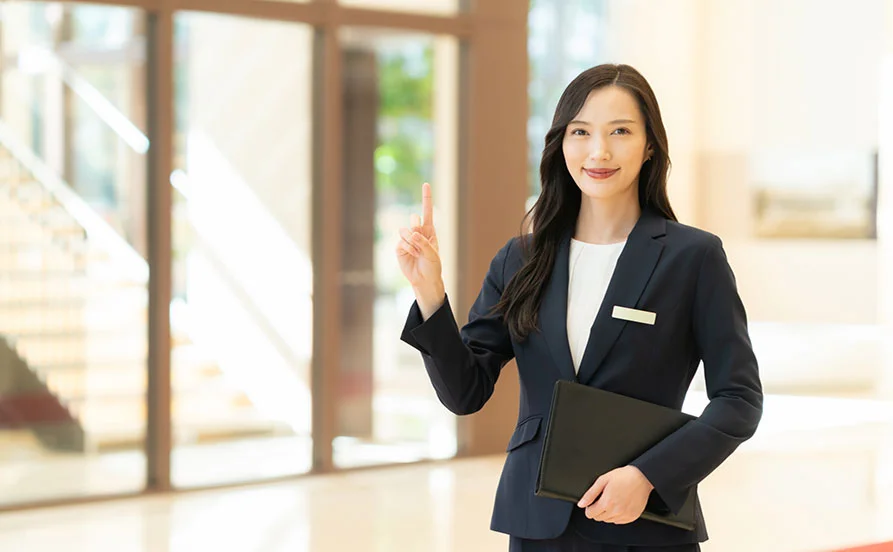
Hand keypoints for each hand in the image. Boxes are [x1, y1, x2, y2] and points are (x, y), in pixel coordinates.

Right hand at [396, 182, 443, 315]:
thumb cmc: (433, 266)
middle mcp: (418, 232)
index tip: (426, 184)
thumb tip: (413, 233)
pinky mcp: (400, 247)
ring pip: (405, 230)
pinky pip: (402, 241)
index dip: (426, 198)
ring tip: (417, 252)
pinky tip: (413, 255)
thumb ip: (424, 242)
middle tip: (420, 241)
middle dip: (417, 228)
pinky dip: (408, 248)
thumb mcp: (433, 254)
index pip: (427, 211)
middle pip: (414, 219)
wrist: (424, 279)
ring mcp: (408, 239)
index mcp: (429, 231)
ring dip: (412, 241)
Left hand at [577, 466, 653, 524]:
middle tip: (604, 499)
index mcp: (607, 502)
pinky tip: (619, 505)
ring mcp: (625, 515)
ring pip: (608, 520)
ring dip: (607, 513)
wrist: (642, 477)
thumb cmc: (623, 476)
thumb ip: (590, 494)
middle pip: (599, 518)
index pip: (590, 514)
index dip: (589, 507)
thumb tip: (581, 504)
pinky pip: (619, 521)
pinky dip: (617, 515)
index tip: (593, 502)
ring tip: (613, 500)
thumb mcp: (603, 480)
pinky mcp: (632, 517)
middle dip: (598, 510)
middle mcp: (616, 511)